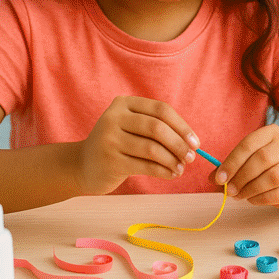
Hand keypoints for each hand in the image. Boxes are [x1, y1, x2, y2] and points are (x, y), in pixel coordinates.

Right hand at [77, 96, 198, 194]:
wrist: (82, 165)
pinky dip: (163, 171)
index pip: (161, 110)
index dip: (182, 126)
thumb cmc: (118, 145)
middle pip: (157, 128)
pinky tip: (171, 174)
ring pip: (152, 149)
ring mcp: (109, 139)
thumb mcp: (133, 128)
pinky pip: (145, 166)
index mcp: (123, 103)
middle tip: (191, 158)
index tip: (196, 142)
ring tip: (181, 168)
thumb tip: (192, 142)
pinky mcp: (109, 161)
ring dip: (172, 160)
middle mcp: (113, 118)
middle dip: (179, 144)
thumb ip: (158, 128)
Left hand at [214, 125, 278, 206]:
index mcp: (271, 133)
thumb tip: (213, 178)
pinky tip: (252, 199)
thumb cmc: (265, 167)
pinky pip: (278, 193)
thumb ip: (229, 167)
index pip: (249, 144)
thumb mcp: (247, 161)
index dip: (232, 161)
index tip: (220, 178)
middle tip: (229, 190)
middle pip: (263, 158)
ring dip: (251, 189)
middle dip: (242, 176)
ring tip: (239, 196)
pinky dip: (260, 199)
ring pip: (273, 176)